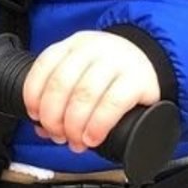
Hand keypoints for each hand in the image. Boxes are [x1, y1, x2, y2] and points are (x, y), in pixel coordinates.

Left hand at [22, 31, 160, 153]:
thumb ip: (62, 95)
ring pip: (84, 94)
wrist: (152, 59)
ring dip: (74, 125)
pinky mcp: (137, 80)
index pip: (44, 66)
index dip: (34, 95)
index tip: (36, 117)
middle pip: (61, 84)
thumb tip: (42, 128)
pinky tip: (93, 138)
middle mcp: (93, 49)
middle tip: (58, 135)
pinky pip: (112, 103)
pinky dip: (97, 125)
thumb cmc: (111, 73)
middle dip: (53, 117)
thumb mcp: (84, 71)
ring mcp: (116, 62)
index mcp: (73, 45)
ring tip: (76, 141)